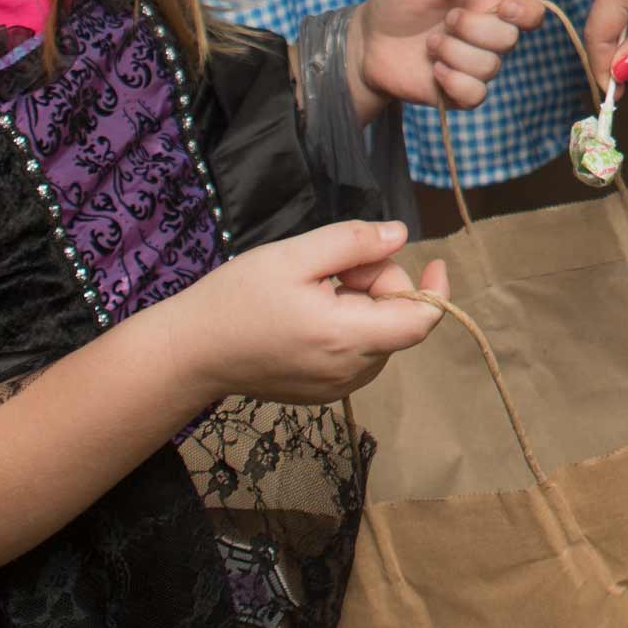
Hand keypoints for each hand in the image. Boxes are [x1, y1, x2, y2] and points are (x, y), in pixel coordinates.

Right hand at [164, 220, 448, 404]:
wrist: (192, 351)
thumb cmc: (239, 298)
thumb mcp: (295, 255)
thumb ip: (353, 243)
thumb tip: (400, 235)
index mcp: (346, 338)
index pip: (419, 323)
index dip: (435, 290)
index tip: (434, 260)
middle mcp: (349, 372)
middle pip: (397, 320)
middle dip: (379, 282)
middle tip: (334, 264)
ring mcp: (336, 388)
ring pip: (379, 334)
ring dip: (363, 303)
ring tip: (316, 288)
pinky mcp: (322, 392)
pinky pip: (358, 351)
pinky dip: (349, 324)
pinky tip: (310, 311)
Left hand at [346, 0, 543, 124]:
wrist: (367, 42)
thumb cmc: (397, 3)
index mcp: (488, 3)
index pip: (531, 10)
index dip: (527, 12)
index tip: (503, 7)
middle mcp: (487, 35)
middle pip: (510, 40)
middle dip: (475, 29)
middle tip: (447, 20)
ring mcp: (474, 65)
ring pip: (490, 67)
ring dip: (456, 53)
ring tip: (430, 44)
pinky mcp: (459, 92)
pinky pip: (476, 95)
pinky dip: (455, 82)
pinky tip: (434, 70)